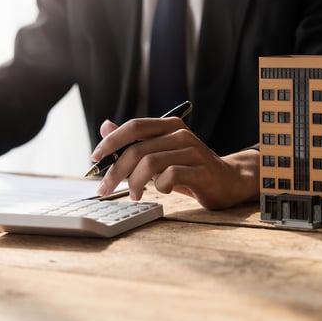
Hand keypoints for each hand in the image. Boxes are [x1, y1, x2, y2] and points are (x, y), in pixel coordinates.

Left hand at [91, 117, 258, 209]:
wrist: (227, 181)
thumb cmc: (187, 168)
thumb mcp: (159, 153)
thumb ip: (134, 142)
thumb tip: (105, 125)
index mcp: (169, 126)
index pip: (134, 126)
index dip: (111, 141)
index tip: (95, 157)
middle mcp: (181, 134)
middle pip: (138, 149)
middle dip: (116, 171)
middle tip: (105, 188)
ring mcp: (193, 151)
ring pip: (151, 163)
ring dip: (136, 182)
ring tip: (135, 195)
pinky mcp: (202, 170)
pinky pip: (171, 176)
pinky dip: (160, 187)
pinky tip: (163, 191)